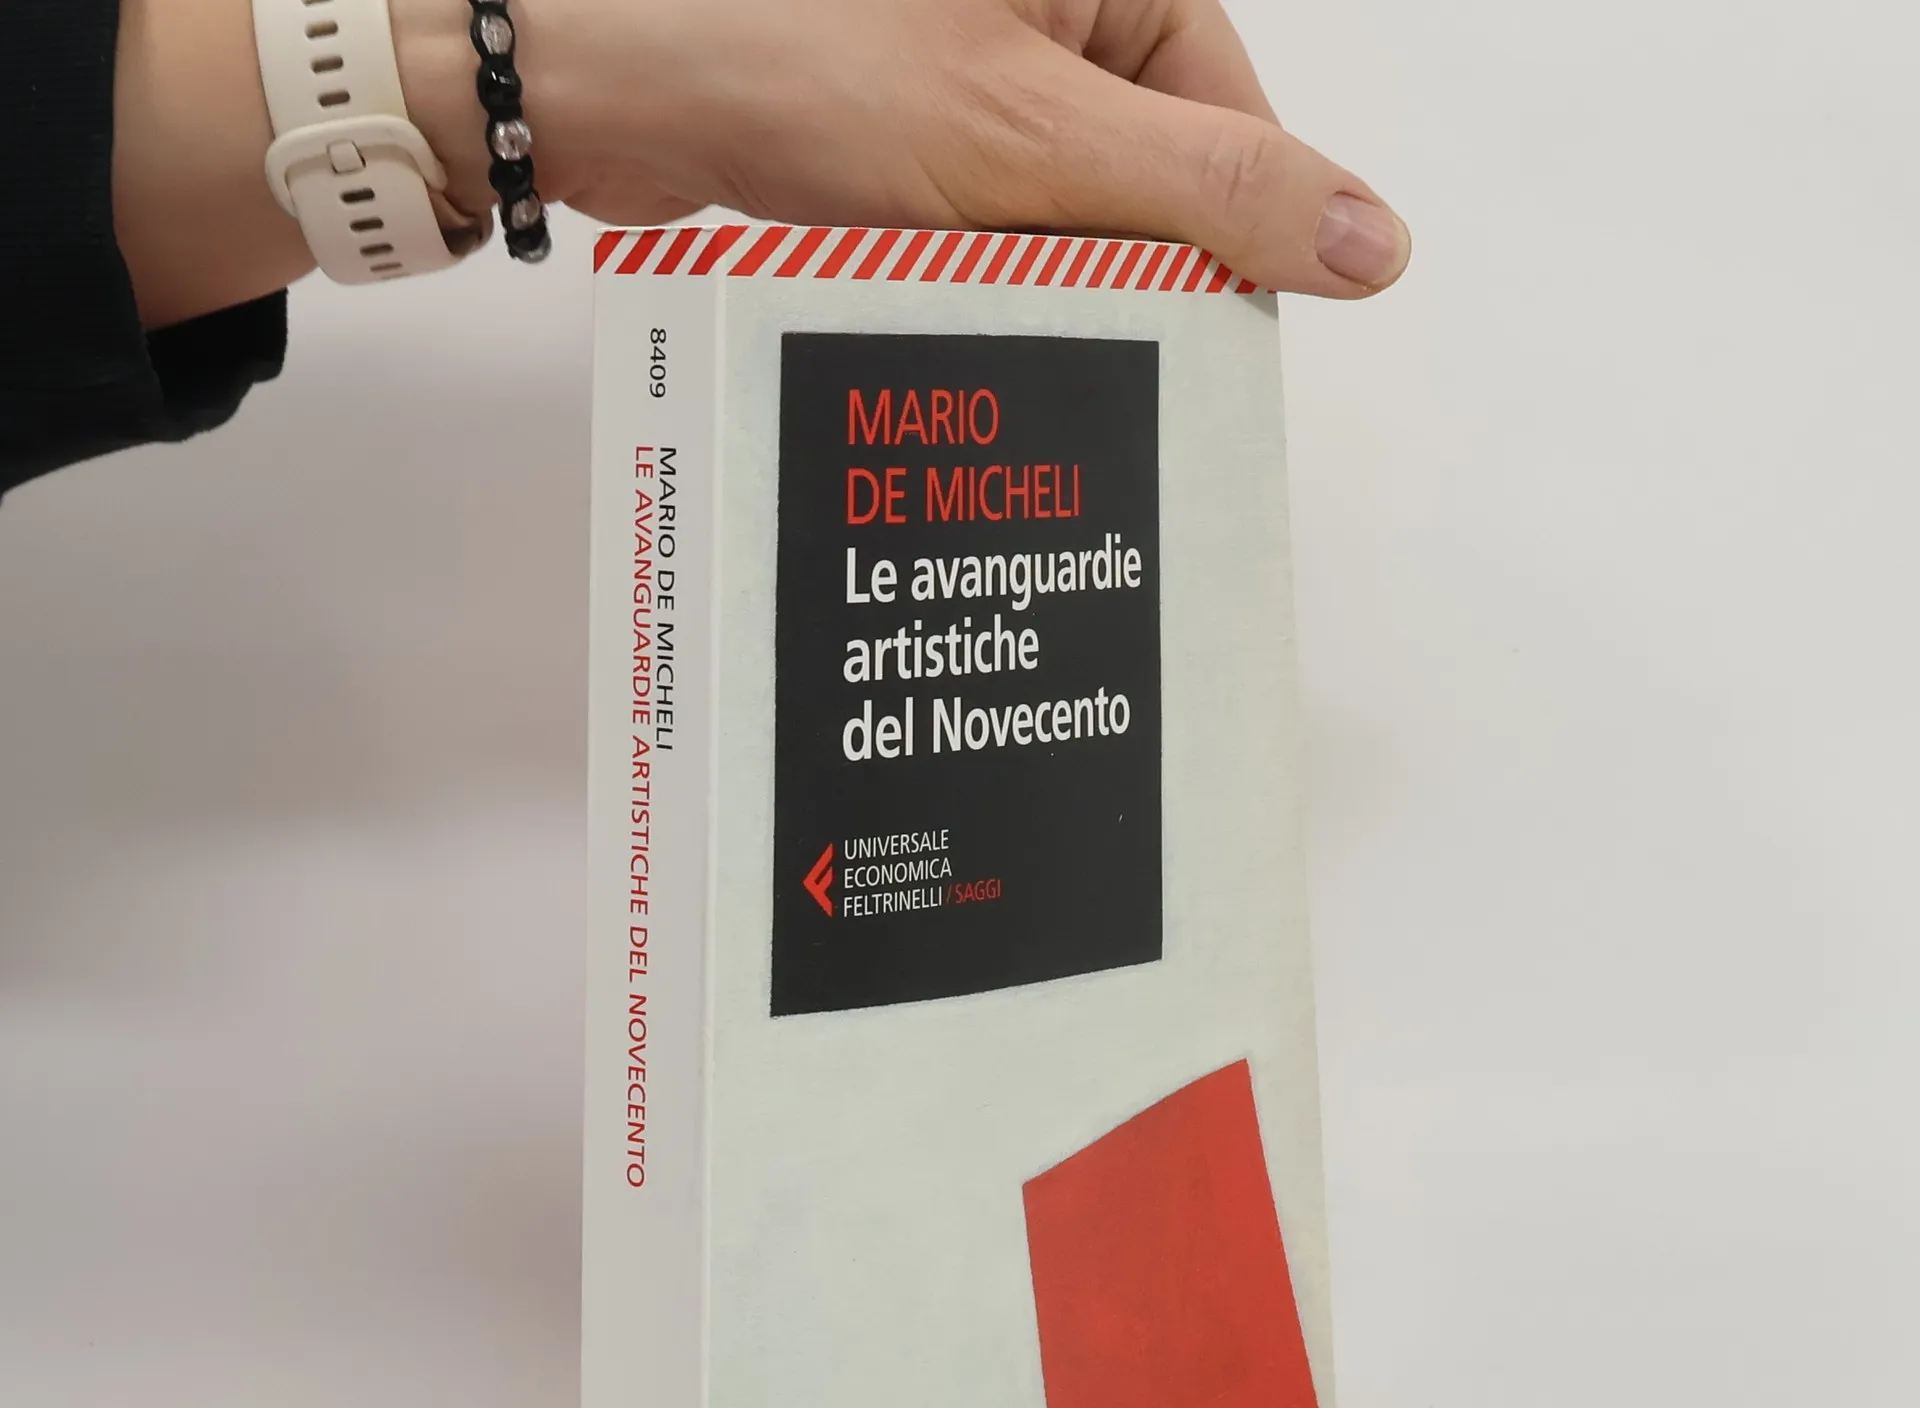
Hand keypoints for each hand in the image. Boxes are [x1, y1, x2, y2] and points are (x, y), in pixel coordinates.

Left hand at [398, 0, 1410, 296]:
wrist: (594, 74)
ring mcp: (978, 48)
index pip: (1231, 121)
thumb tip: (1374, 240)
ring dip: (1031, 273)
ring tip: (966, 290)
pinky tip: (932, 283)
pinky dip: (974, 260)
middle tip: (1056, 330)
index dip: (1218, 244)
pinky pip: (992, 205)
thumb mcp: (1030, 139)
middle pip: (1149, 167)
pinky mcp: (915, 107)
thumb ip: (1209, 193)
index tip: (1186, 343)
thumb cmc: (790, 56)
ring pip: (1066, 201)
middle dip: (1107, 263)